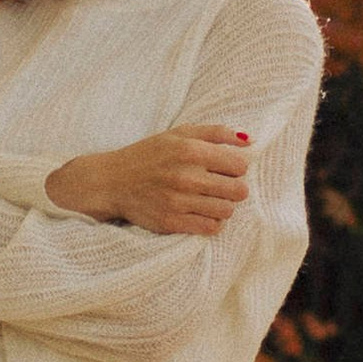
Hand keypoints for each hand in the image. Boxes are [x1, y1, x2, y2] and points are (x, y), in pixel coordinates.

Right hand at [45, 124, 251, 236]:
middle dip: (233, 189)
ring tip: (209, 199)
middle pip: (238, 191)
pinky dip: (211, 222)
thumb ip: (216, 133)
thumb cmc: (149, 154)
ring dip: (223, 206)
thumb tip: (250, 140)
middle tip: (219, 186)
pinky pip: (211, 228)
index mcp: (190, 150)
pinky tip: (201, 213)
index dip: (236, 168)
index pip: (240, 166)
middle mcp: (186, 176)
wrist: (112, 181)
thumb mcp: (179, 133)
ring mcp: (178, 202)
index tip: (225, 169)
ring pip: (227, 211)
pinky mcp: (171, 222)